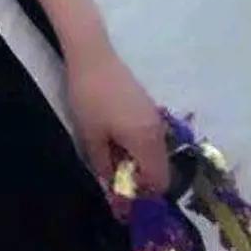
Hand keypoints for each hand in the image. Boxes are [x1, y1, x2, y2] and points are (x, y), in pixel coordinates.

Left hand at [64, 46, 169, 193]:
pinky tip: (115, 136)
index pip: (159, 181)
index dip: (144, 194)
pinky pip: (150, 137)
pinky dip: (138, 145)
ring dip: (138, 161)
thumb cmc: (90, 98)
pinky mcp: (148, 106)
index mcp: (147, 141)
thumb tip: (114, 188)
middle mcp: (158, 131)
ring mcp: (155, 116)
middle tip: (114, 175)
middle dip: (140, 178)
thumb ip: (105, 167)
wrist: (93, 56)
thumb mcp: (92, 137)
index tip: (122, 193)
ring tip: (111, 154)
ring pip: (155, 152)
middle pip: (160, 168)